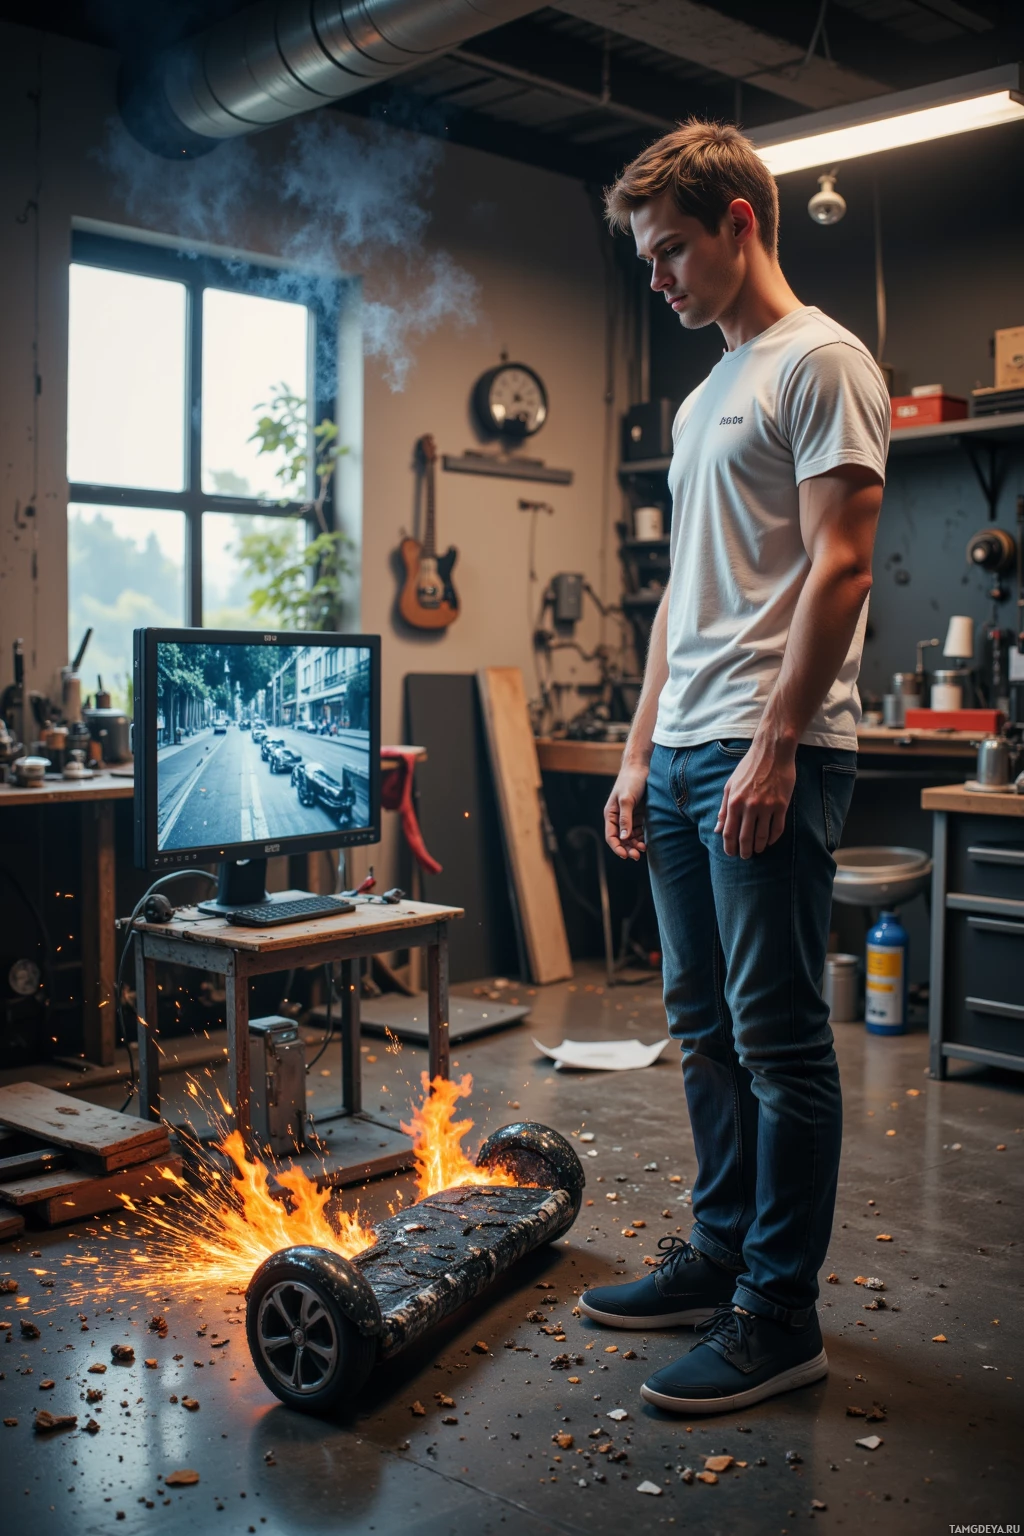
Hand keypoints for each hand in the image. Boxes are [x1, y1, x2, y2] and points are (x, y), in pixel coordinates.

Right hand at [604, 760, 648, 860]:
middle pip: (621, 839)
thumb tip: (624, 838)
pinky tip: (648, 841)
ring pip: (631, 836)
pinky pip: (640, 830)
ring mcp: (630, 816)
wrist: (642, 766)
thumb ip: (625, 819)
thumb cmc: (631, 781)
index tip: (626, 855)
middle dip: (628, 848)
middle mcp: (619, 817)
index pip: (611, 836)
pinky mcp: (640, 814)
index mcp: (611, 814)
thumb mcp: (627, 800)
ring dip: (636, 844)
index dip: (617, 847)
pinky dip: (643, 836)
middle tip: (637, 856)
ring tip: (644, 849)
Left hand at [715, 738, 795, 857]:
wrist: (772, 752)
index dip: (729, 847)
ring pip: (762, 836)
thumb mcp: (730, 786)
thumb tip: (717, 829)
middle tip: (745, 856)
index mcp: (734, 802)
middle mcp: (749, 806)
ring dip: (759, 847)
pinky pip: (778, 828)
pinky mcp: (782, 805)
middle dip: (744, 851)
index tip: (731, 853)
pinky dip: (774, 838)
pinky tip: (770, 841)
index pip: (729, 833)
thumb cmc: (749, 767)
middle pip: (745, 838)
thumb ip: (724, 809)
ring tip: (758, 850)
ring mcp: (767, 806)